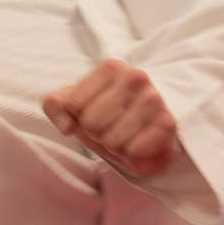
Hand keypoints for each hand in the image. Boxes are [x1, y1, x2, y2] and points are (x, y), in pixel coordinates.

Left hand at [43, 60, 182, 178]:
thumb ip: (55, 105)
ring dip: (113, 146)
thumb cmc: (105, 111)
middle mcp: (136, 77)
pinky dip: (130, 156)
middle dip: (95, 134)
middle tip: (109, 128)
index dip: (77, 118)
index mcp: (110, 67)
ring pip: (112, 139)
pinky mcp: (168, 123)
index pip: (73, 105)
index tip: (91, 113)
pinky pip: (135, 150)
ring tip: (122, 136)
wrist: (145, 126)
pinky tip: (136, 146)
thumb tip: (67, 126)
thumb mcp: (73, 103)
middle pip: (91, 123)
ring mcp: (154, 99)